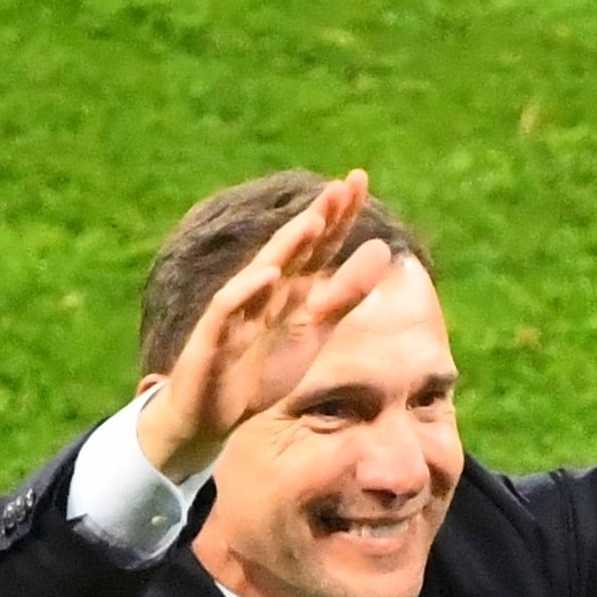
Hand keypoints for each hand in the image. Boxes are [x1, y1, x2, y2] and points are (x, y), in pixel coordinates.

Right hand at [137, 171, 393, 480]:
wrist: (213, 415)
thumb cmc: (262, 367)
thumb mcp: (314, 329)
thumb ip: (345, 293)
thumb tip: (384, 247)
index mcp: (290, 288)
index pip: (317, 245)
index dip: (338, 216)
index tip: (360, 181)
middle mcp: (263, 290)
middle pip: (292, 248)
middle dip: (317, 219)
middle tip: (342, 188)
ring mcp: (236, 311)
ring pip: (262, 271)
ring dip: (286, 246)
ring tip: (313, 222)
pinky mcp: (212, 338)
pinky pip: (228, 309)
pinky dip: (247, 291)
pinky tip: (270, 274)